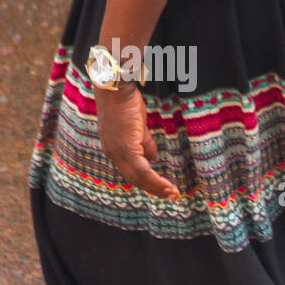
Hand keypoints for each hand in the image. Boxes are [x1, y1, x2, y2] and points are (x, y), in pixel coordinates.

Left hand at [95, 84, 179, 199]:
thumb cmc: (126, 102)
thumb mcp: (137, 126)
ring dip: (157, 187)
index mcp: (114, 148)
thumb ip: (144, 142)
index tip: (163, 187)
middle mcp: (112, 153)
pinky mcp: (125, 148)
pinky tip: (167, 185)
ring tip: (172, 193)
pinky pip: (142, 170)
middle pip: (134, 178)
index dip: (147, 181)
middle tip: (171, 195)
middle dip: (154, 189)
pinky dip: (155, 180)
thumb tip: (153, 158)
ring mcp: (117, 151)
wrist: (117, 89)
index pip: (131, 170)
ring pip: (138, 177)